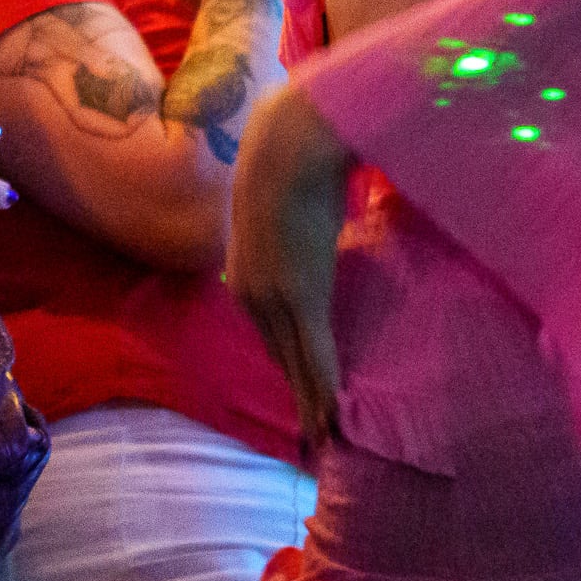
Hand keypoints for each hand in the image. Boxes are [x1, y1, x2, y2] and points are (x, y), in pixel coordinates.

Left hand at [225, 83, 353, 444]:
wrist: (288, 146)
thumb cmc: (292, 165)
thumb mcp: (281, 212)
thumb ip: (289, 236)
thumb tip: (307, 233)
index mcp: (245, 276)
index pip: (268, 334)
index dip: (287, 365)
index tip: (300, 391)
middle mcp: (252, 296)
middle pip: (280, 358)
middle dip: (298, 394)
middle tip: (316, 431)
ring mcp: (275, 299)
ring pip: (297, 365)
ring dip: (313, 402)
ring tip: (327, 434)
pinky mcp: (302, 298)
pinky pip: (317, 354)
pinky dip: (325, 387)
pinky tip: (335, 414)